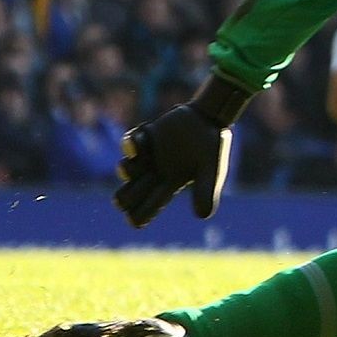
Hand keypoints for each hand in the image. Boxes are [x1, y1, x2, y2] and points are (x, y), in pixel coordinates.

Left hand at [113, 74, 252, 227]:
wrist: (211, 118)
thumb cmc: (213, 147)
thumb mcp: (212, 171)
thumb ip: (206, 190)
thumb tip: (202, 216)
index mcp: (168, 187)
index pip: (143, 212)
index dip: (138, 217)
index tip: (139, 214)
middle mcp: (154, 174)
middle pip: (125, 197)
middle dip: (126, 197)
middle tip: (144, 183)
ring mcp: (148, 155)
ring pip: (124, 170)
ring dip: (127, 168)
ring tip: (142, 161)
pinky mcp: (146, 136)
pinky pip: (127, 144)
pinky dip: (130, 145)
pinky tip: (138, 142)